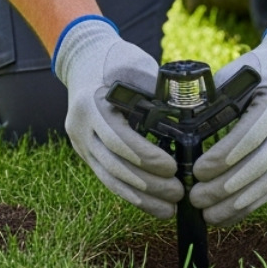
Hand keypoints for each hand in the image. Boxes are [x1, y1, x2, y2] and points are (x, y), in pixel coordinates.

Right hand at [53, 17, 182, 218]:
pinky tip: (152, 204)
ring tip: (169, 209)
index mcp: (91, 104)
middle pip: (114, 165)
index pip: (118, 139)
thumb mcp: (136, 64)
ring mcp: (81, 143)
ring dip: (140, 197)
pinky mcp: (88, 153)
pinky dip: (131, 193)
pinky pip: (108, 178)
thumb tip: (185, 114)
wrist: (85, 60)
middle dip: (147, 184)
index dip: (145, 156)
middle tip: (178, 193)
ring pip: (110, 178)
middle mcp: (81, 128)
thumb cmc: (116, 59)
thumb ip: (155, 90)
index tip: (171, 167)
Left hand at [190, 23, 266, 225]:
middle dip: (225, 187)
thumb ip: (215, 99)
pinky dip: (250, 205)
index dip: (224, 157)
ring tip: (208, 215)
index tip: (198, 171)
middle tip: (195, 198)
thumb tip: (181, 127)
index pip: (250, 135)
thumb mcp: (238, 76)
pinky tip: (227, 216)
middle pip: (259, 164)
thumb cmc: (260, 71)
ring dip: (236, 204)